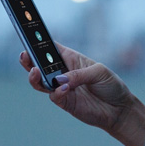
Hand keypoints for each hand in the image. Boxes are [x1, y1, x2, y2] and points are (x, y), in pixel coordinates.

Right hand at [20, 43, 144, 145]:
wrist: (120, 109)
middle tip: (24, 56)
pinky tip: (63, 89)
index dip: (38, 42)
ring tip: (35, 72)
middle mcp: (63, 72)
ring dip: (35, 77)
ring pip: (40, 82)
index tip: (28, 36)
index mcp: (70, 58)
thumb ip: (78, 74)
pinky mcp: (65, 103)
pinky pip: (54, 96)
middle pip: (39, 64)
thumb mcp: (99, 72)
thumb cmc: (111, 85)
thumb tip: (59, 80)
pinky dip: (56, 92)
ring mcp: (62, 88)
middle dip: (29, 59)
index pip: (50, 48)